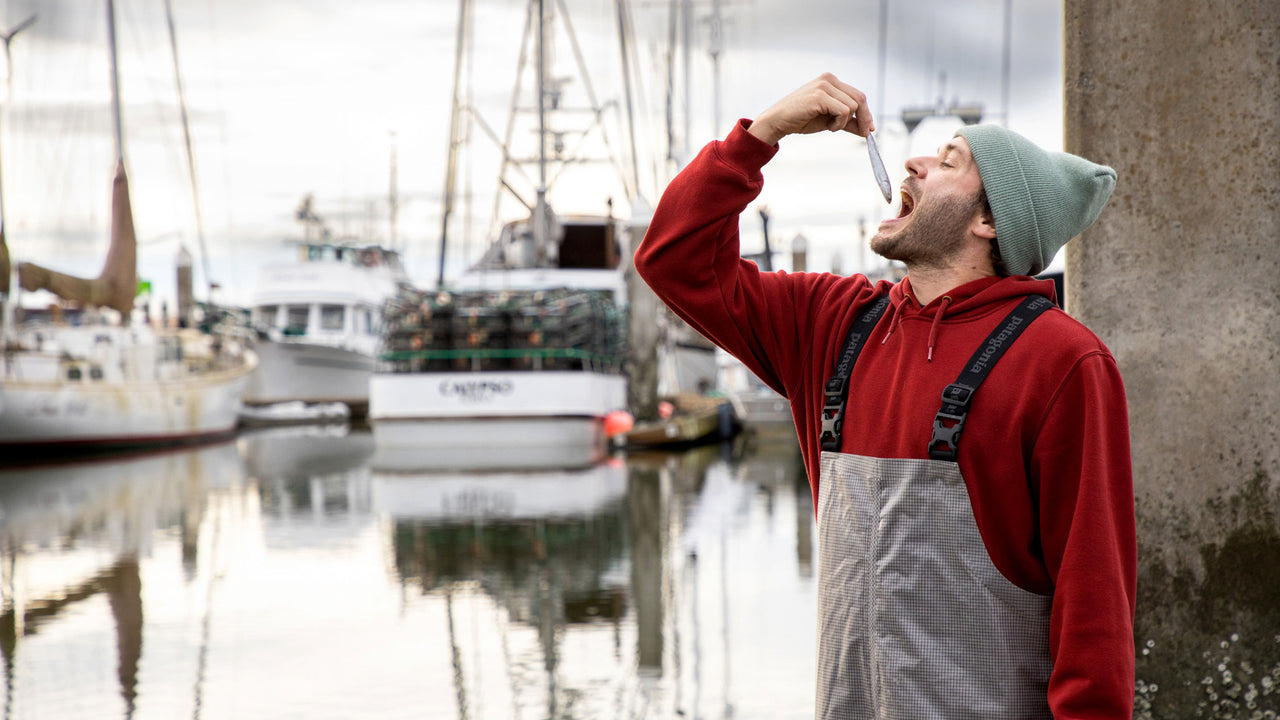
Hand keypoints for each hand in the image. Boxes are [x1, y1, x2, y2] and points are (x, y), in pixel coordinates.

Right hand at [747, 73, 873, 145]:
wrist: (778, 121)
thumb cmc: (801, 120)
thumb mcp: (828, 120)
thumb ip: (846, 121)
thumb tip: (866, 129)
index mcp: (831, 81)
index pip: (857, 95)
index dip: (866, 112)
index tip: (869, 128)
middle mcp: (829, 79)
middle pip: (859, 98)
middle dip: (863, 118)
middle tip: (863, 133)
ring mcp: (824, 86)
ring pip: (852, 106)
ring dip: (843, 122)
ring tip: (829, 126)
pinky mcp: (820, 96)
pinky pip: (843, 111)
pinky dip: (838, 123)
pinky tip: (827, 126)